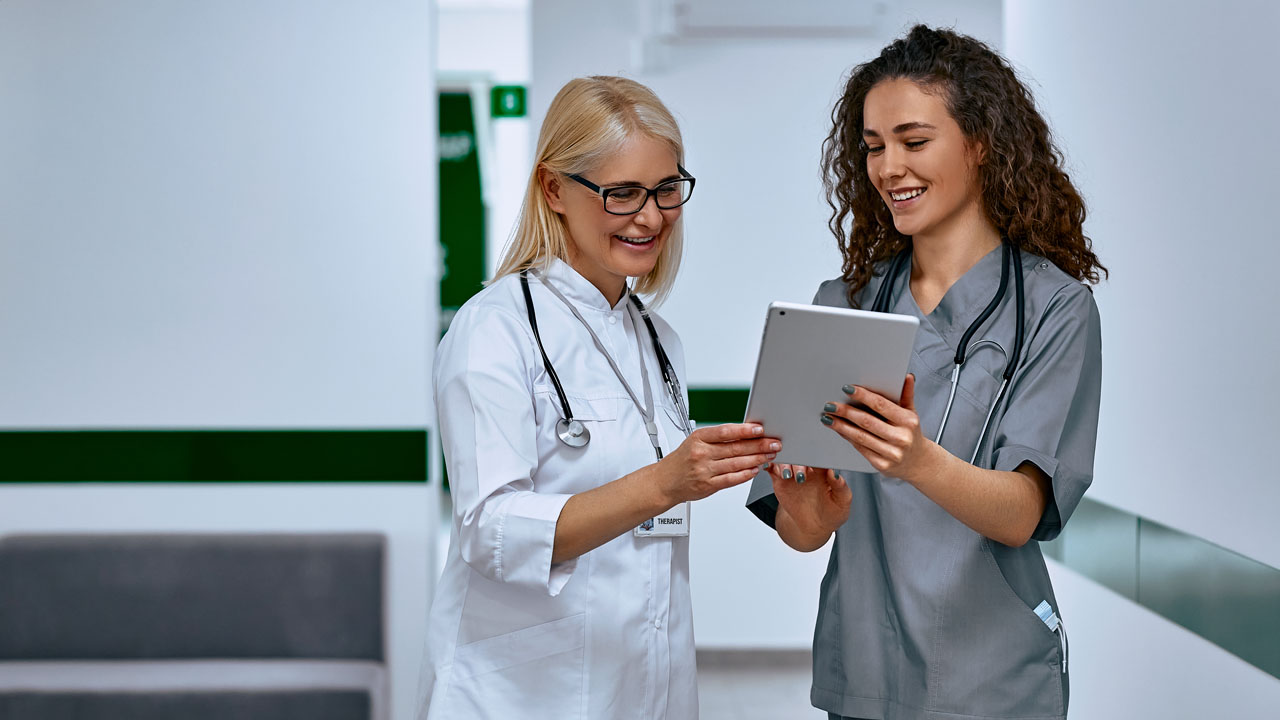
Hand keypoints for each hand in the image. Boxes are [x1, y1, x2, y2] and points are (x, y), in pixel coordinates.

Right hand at [657, 423, 779, 503]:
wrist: (665, 481)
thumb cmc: (682, 460)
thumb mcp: (695, 441)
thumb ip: (718, 438)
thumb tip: (745, 433)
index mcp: (698, 438)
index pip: (725, 431)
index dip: (744, 430)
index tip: (760, 429)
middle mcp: (701, 453)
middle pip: (735, 448)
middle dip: (758, 445)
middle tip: (773, 443)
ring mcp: (704, 470)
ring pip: (736, 463)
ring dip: (756, 459)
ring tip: (769, 455)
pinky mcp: (708, 485)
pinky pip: (731, 479)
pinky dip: (745, 475)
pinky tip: (755, 470)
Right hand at [767, 463, 850, 538]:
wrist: (814, 527)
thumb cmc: (832, 512)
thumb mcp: (842, 502)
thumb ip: (840, 487)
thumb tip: (835, 472)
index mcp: (824, 469)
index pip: (819, 455)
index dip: (816, 455)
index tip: (814, 461)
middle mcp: (808, 467)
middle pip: (800, 454)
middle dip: (799, 461)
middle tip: (801, 475)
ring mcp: (793, 472)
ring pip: (785, 459)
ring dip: (784, 463)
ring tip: (787, 475)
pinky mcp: (780, 480)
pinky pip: (772, 467)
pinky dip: (768, 465)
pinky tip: (769, 468)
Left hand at [822, 374, 935, 481]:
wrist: (918, 462)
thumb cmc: (910, 433)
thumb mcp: (912, 413)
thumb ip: (907, 395)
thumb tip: (907, 377)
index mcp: (908, 421)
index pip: (881, 404)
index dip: (862, 395)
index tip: (847, 389)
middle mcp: (901, 438)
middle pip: (867, 421)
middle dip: (845, 412)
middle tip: (830, 405)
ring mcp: (891, 453)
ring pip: (860, 436)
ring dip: (841, 426)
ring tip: (828, 417)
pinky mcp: (882, 464)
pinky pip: (860, 448)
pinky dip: (847, 437)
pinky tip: (839, 430)